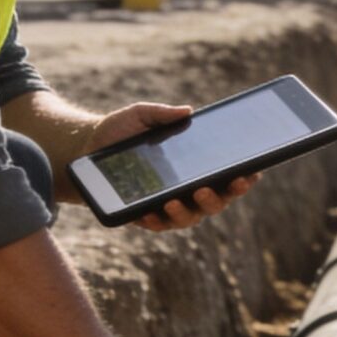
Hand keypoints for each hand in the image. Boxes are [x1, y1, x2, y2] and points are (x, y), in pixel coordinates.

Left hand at [77, 102, 258, 227]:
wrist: (84, 148)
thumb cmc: (118, 131)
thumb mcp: (139, 115)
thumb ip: (162, 113)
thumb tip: (187, 111)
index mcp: (194, 166)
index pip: (227, 176)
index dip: (243, 178)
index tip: (252, 173)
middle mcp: (187, 189)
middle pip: (215, 201)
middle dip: (218, 197)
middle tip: (207, 187)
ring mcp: (167, 206)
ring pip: (189, 218)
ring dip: (186, 212)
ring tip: (173, 201)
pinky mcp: (144, 216)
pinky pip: (156, 224)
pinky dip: (155, 220)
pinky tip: (149, 212)